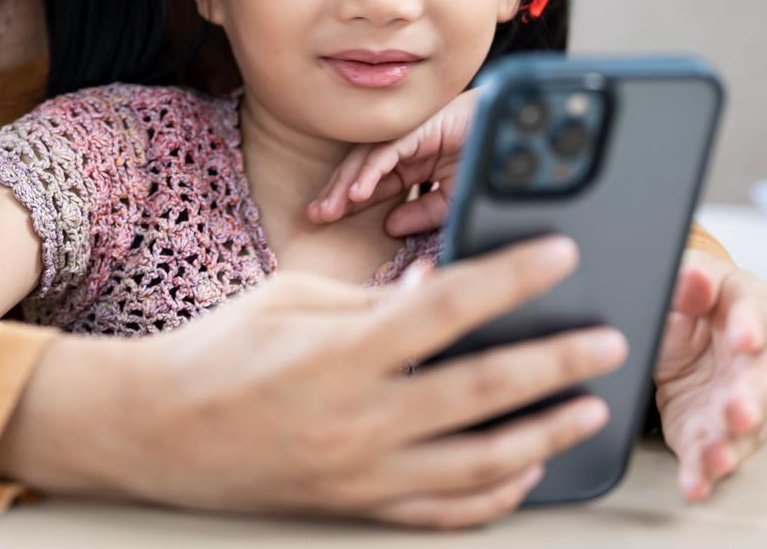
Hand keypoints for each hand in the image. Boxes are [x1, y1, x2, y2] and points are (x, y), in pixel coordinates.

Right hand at [0, 236, 628, 528]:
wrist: (157, 431)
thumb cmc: (220, 351)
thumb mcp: (293, 299)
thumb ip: (373, 303)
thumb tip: (442, 298)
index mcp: (343, 349)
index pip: (449, 306)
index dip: (514, 278)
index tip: (561, 255)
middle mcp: (360, 416)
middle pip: (485, 389)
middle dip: (558, 361)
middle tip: (609, 341)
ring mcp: (362, 471)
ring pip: (481, 463)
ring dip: (545, 434)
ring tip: (586, 408)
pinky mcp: (357, 507)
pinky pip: (445, 511)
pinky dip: (495, 493)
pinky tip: (524, 469)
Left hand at [307, 88, 477, 235]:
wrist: (517, 135)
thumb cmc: (489, 160)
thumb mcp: (454, 200)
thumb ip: (423, 213)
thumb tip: (390, 226)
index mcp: (412, 162)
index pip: (374, 183)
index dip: (350, 201)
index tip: (328, 221)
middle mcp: (405, 146)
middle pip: (361, 169)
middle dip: (338, 193)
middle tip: (315, 217)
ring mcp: (411, 133)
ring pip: (367, 158)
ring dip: (347, 184)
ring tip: (330, 209)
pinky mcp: (420, 126)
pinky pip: (388, 150)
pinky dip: (372, 171)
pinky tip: (360, 193)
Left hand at [652, 250, 766, 500]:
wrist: (680, 337)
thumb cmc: (692, 302)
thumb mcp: (684, 281)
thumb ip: (688, 281)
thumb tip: (693, 279)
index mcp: (758, 308)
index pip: (762, 314)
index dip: (752, 326)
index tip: (742, 337)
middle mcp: (765, 361)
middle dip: (753, 398)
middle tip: (737, 409)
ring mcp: (747, 403)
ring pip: (749, 428)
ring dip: (731, 445)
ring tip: (715, 458)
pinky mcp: (718, 433)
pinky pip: (715, 454)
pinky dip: (704, 471)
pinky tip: (694, 482)